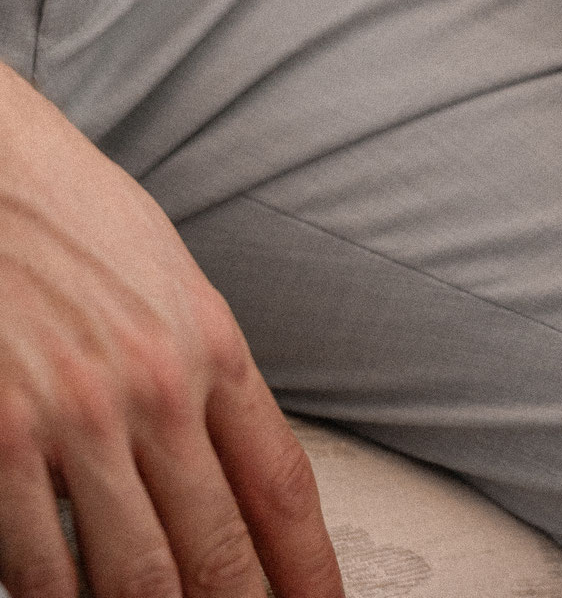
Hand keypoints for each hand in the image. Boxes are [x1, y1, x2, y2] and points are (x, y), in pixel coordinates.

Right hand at [0, 65, 342, 597]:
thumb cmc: (78, 220)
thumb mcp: (172, 282)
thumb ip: (207, 374)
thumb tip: (233, 470)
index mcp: (211, 345)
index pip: (280, 489)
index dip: (309, 573)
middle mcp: (155, 391)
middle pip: (216, 552)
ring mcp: (73, 422)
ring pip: (131, 579)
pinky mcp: (0, 441)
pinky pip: (37, 565)